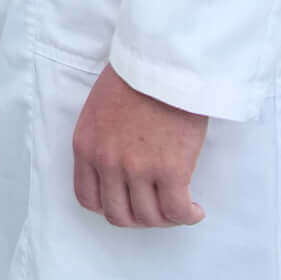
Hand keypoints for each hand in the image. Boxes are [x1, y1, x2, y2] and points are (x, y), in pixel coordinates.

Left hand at [71, 65, 207, 228]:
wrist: (164, 61)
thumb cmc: (136, 77)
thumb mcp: (99, 110)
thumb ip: (102, 142)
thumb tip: (117, 170)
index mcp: (85, 146)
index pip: (88, 198)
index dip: (110, 207)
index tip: (128, 202)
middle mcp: (106, 162)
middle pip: (118, 214)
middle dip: (139, 217)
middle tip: (156, 208)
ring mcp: (137, 168)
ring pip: (148, 217)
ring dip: (165, 218)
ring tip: (178, 207)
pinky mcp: (170, 170)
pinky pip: (176, 211)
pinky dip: (187, 216)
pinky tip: (195, 210)